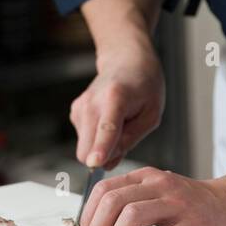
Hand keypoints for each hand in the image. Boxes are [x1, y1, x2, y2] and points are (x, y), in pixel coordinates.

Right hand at [70, 45, 164, 168]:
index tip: (94, 163)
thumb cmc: (144, 87)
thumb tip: (106, 163)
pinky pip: (85, 140)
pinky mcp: (75, 112)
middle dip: (104, 156)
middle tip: (126, 138)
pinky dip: (97, 137)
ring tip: (120, 123)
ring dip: (102, 145)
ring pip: (85, 148)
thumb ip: (130, 140)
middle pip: (87, 149)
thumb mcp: (151, 116)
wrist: (126, 62)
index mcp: (116, 98)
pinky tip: (109, 120)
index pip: (107, 128)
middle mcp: (92, 102)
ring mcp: (80, 107)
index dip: (101, 148)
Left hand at [79, 167, 225, 225]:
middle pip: (113, 202)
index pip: (104, 190)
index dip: (89, 215)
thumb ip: (134, 204)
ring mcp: (177, 204)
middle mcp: (159, 186)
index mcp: (146, 179)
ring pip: (132, 216)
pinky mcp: (194, 223)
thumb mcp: (160, 194)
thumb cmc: (195, 205)